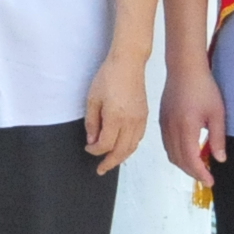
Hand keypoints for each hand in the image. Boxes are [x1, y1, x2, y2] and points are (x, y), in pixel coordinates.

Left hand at [83, 48, 149, 176]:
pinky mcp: (145, 115)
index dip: (95, 150)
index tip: (88, 148)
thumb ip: (92, 122)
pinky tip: (123, 147)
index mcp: (116, 118)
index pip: (106, 145)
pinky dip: (130, 147)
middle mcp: (130, 122)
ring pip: (132, 147)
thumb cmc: (108, 77)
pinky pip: (138, 138)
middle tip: (101, 170)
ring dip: (121, 157)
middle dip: (110, 162)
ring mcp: (140, 120)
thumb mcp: (92, 99)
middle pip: (121, 151)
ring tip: (111, 162)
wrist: (128, 63)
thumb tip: (92, 140)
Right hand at [159, 58, 226, 185]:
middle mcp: (171, 129)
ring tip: (198, 167)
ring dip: (184, 164)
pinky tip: (188, 152)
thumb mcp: (217, 113)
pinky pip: (167, 144)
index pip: (191, 159)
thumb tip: (219, 159)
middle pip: (179, 160)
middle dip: (192, 172)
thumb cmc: (203, 87)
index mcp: (186, 127)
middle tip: (206, 177)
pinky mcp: (162, 120)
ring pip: (171, 154)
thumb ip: (217, 138)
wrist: (184, 68)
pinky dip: (177, 154)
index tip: (210, 181)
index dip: (200, 173)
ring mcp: (164, 125)